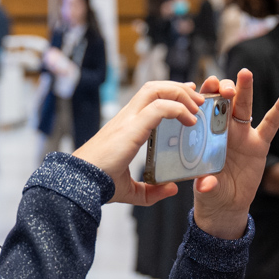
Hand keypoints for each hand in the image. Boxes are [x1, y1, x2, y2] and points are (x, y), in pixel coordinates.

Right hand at [73, 80, 207, 205]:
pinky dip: (178, 109)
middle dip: (179, 88)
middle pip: (154, 87)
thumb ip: (151, 191)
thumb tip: (171, 189)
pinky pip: (159, 108)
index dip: (169, 92)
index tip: (187, 97)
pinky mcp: (131, 127)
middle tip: (198, 99)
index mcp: (125, 127)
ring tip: (197, 107)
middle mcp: (126, 118)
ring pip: (156, 90)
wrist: (79, 183)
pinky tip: (190, 121)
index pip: (148, 98)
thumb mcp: (130, 190)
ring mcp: (128, 120)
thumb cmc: (98, 184)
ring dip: (180, 94)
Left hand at [193, 71, 278, 239]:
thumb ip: (205, 184)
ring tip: (245, 73)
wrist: (225, 206)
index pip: (202, 108)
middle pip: (223, 102)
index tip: (203, 86)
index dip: (203, 95)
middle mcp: (222, 130)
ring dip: (245, 89)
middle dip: (223, 90)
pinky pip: (271, 124)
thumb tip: (206, 185)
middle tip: (223, 85)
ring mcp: (242, 135)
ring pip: (244, 107)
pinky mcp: (259, 145)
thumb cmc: (209, 192)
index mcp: (204, 135)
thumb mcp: (204, 189)